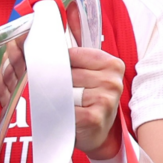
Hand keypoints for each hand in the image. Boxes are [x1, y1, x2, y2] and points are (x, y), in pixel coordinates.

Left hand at [0, 37, 124, 158]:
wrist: (98, 133)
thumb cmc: (90, 100)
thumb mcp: (90, 73)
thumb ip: (77, 53)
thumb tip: (55, 29)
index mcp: (112, 64)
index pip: (73, 54)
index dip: (57, 62)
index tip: (51, 69)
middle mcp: (112, 81)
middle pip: (67, 73)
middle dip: (54, 82)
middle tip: (53, 90)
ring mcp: (105, 100)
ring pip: (63, 91)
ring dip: (55, 98)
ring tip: (60, 104)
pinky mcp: (94, 118)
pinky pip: (64, 109)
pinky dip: (58, 113)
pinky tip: (62, 117)